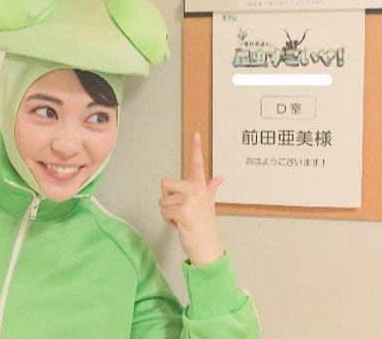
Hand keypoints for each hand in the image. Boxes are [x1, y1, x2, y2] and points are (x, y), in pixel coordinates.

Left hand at [160, 132, 224, 265]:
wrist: (207, 247)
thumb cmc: (205, 226)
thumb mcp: (209, 204)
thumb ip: (211, 189)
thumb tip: (219, 178)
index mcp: (200, 187)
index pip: (197, 164)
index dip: (196, 148)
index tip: (195, 135)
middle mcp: (196, 190)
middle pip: (165, 184)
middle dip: (166, 199)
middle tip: (179, 210)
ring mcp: (190, 200)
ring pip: (162, 201)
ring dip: (167, 213)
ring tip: (181, 219)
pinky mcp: (183, 211)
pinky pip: (164, 211)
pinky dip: (168, 221)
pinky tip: (180, 225)